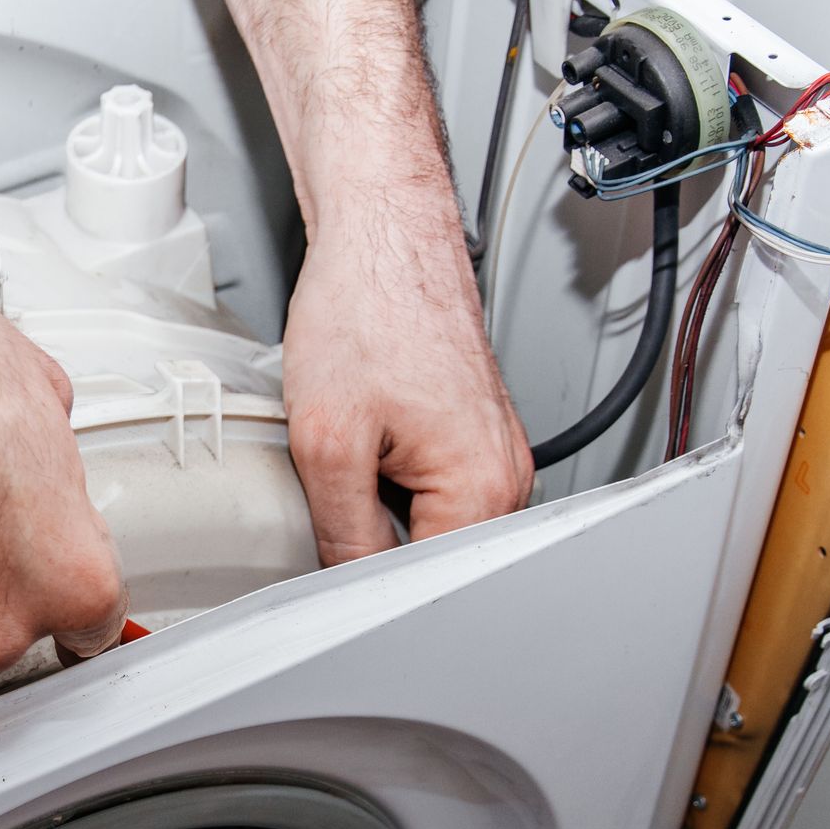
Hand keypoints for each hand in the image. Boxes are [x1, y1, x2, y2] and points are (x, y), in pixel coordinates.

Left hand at [283, 223, 532, 561]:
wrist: (381, 235)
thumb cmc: (367, 308)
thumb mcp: (328, 442)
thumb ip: (342, 534)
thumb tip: (345, 593)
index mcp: (483, 488)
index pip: (424, 587)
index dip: (364, 592)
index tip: (324, 582)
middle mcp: (504, 477)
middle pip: (429, 563)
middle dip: (373, 551)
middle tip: (329, 504)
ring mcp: (491, 457)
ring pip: (422, 528)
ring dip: (377, 513)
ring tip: (350, 457)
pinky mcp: (469, 439)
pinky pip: (423, 492)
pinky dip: (384, 480)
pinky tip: (362, 441)